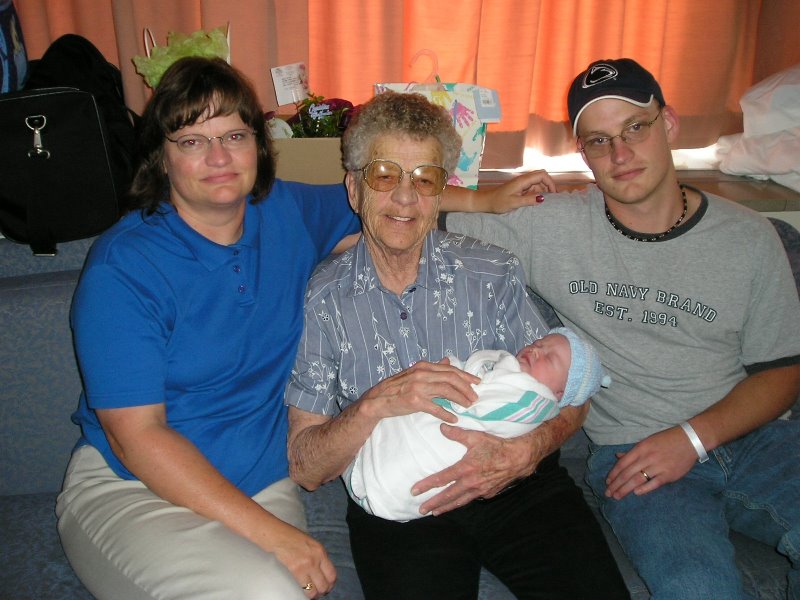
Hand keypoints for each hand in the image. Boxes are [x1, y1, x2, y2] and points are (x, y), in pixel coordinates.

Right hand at [271, 525, 336, 597]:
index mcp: (321, 551)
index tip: (328, 586)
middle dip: (324, 591)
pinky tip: (305, 593)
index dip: (331, 584)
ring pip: (316, 589)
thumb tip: (322, 571)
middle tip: (320, 592)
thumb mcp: (311, 544)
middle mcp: (316, 559)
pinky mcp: (296, 570)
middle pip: (326, 583)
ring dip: (315, 594)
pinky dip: (306, 593)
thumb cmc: (292, 538)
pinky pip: (305, 588)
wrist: (279, 536)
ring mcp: (307, 565)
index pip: (332, 573)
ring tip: (312, 594)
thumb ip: (318, 556)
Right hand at [358, 359, 478, 423]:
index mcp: (423, 366)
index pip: (450, 369)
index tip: (477, 383)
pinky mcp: (414, 401)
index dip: (466, 376)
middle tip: (475, 397)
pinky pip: (435, 408)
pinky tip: (453, 418)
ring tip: (468, 406)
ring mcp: (418, 387)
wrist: (378, 400)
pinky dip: (446, 414)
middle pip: (451, 378)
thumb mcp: (415, 373)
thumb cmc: (397, 387)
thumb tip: (447, 361)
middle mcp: (422, 374)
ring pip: (446, 391)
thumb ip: (432, 368)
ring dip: (460, 399)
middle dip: (466, 388)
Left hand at [414, 424, 536, 515]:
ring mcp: (481, 490)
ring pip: (460, 501)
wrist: (519, 458)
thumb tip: (442, 427)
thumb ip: (457, 433)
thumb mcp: (476, 436)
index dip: (427, 485)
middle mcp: (471, 482)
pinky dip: (464, 501)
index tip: (415, 491)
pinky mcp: (489, 493)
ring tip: (436, 512)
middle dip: (434, 503)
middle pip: (449, 496)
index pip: (442, 479)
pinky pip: (474, 498)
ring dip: (447, 507)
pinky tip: (459, 502)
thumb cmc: (497, 446)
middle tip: (421, 510)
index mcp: (466, 469)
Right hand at [450, 99, 475, 127]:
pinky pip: (469, 110)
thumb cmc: (452, 108)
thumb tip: (448, 118)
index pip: (459, 121)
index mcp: (458, 116)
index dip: (460, 124)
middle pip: (464, 120)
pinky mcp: (465, 109)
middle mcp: (461, 115)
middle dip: (466, 122)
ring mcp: (464, 112)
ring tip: (472, 120)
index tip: (462, 127)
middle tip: (469, 126)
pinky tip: (473, 113)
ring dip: (470, 118)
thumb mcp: (451, 111)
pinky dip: (471, 111)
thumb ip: (450, 114)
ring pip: (467, 116)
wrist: (455, 103)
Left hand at [485, 170, 556, 213]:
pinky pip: (533, 187)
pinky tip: (537, 201)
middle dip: (549, 184)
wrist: (486, 201)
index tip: (553, 194)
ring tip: (546, 201)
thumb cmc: (497, 202)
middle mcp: (523, 180)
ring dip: (544, 189)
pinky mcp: (520, 188)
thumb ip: (528, 200)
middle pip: (541, 176)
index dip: (550, 183)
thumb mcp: (513, 203)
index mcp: (522, 181)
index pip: (541, 175)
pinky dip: (538, 192)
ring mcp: (522, 184)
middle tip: (552, 197)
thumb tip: (542, 198)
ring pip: (538, 182)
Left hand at [604, 426, 697, 499]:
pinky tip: (636, 493)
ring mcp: (658, 467)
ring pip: (638, 479)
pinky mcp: (669, 475)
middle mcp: (647, 457)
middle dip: (616, 484)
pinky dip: (644, 488)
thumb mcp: (647, 442)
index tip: (607, 482)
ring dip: (625, 489)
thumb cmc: (666, 440)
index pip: (623, 463)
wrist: (689, 441)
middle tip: (608, 493)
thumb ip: (632, 451)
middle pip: (627, 473)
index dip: (613, 473)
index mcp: (641, 448)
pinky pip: (654, 483)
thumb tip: (617, 456)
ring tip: (617, 496)